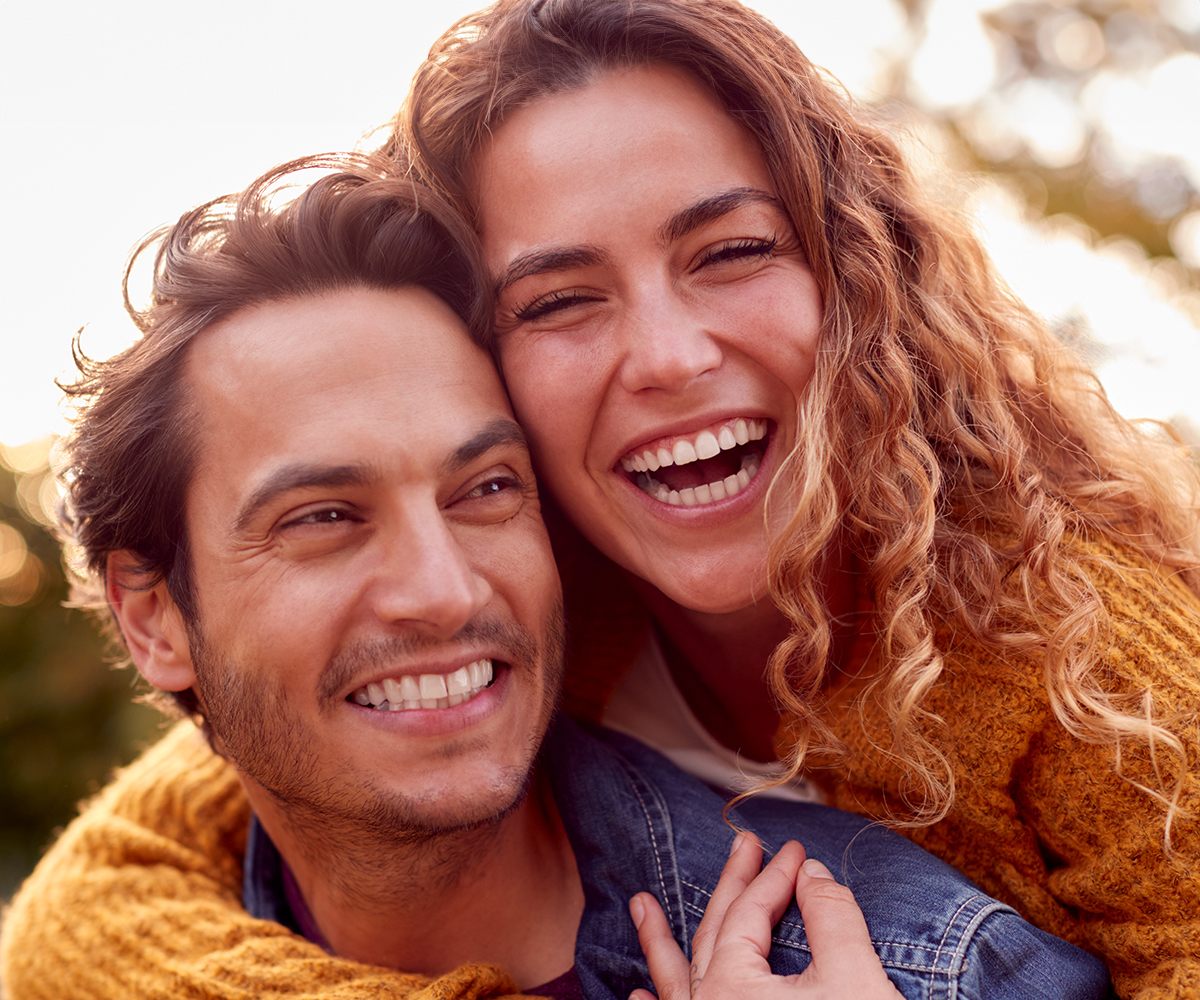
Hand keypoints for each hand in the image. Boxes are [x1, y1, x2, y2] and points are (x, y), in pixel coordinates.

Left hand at [628, 833, 902, 999]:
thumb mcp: (857, 981)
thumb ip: (832, 918)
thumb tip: (812, 872)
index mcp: (733, 988)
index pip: (749, 913)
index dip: (775, 876)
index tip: (796, 849)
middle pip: (712, 935)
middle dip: (731, 887)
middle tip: (742, 844)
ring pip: (676, 983)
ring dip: (659, 943)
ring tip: (639, 906)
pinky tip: (641, 998)